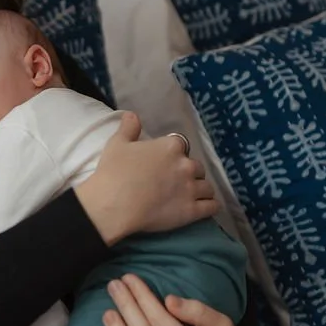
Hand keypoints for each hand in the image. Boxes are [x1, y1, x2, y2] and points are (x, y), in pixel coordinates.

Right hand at [75, 115, 217, 245]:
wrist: (114, 205)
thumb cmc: (114, 173)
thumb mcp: (117, 144)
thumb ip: (129, 128)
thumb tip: (133, 115)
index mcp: (171, 146)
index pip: (181, 146)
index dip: (173, 154)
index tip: (164, 163)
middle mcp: (186, 164)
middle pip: (196, 166)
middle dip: (188, 172)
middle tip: (174, 181)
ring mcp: (192, 188)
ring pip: (207, 186)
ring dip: (200, 189)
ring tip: (190, 195)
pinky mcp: (193, 210)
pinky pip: (212, 206)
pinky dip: (210, 206)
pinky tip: (205, 207)